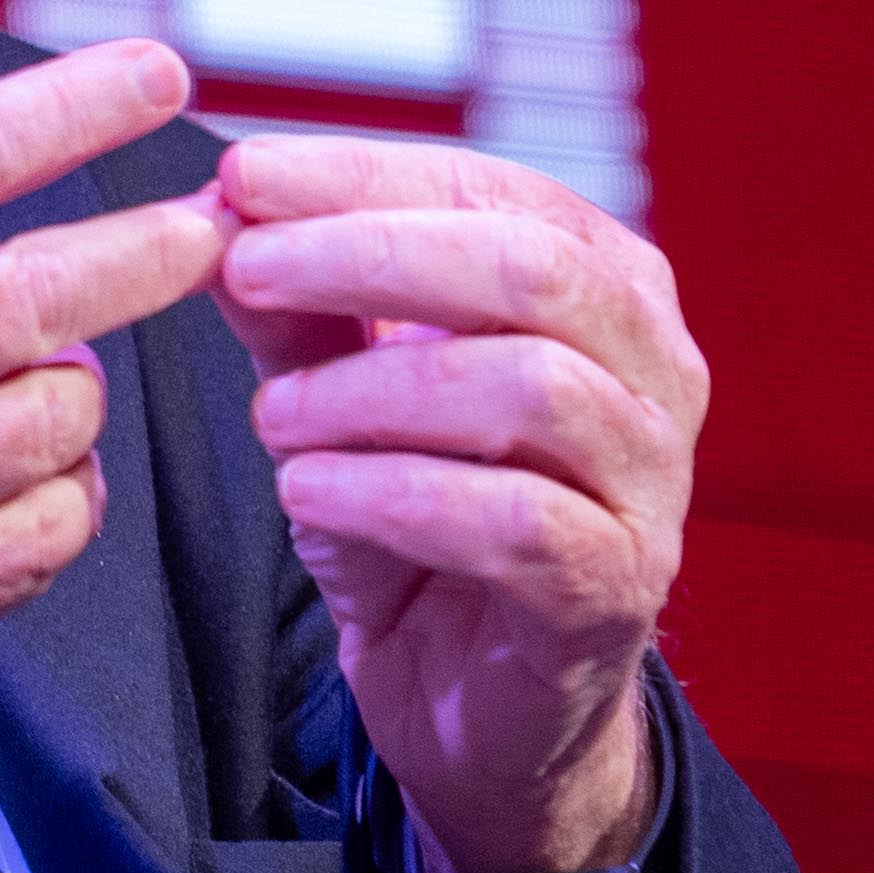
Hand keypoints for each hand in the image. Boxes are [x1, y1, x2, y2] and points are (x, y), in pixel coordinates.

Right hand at [0, 0, 231, 868]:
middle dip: (153, 246)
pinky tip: (22, 472)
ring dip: (78, 382)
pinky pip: (31, 546)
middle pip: (41, 295)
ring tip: (53, 361)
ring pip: (50, 424)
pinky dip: (58, 501)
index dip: (73, 108)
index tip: (155, 75)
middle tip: (211, 218)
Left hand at [216, 140, 704, 872]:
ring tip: (272, 415)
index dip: (362, 175)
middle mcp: (653, 368)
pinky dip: (393, 494)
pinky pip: (518, 522)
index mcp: (601, 286)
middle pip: (530, 270)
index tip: (239, 174)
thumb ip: (297, 307)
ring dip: (372, 390)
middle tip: (243, 269)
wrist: (466, 698)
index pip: (494, 191)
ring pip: (531, 389)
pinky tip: (307, 492)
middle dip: (369, 255)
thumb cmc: (416, 519)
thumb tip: (221, 205)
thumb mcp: (341, 394)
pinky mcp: (615, 589)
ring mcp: (651, 482)